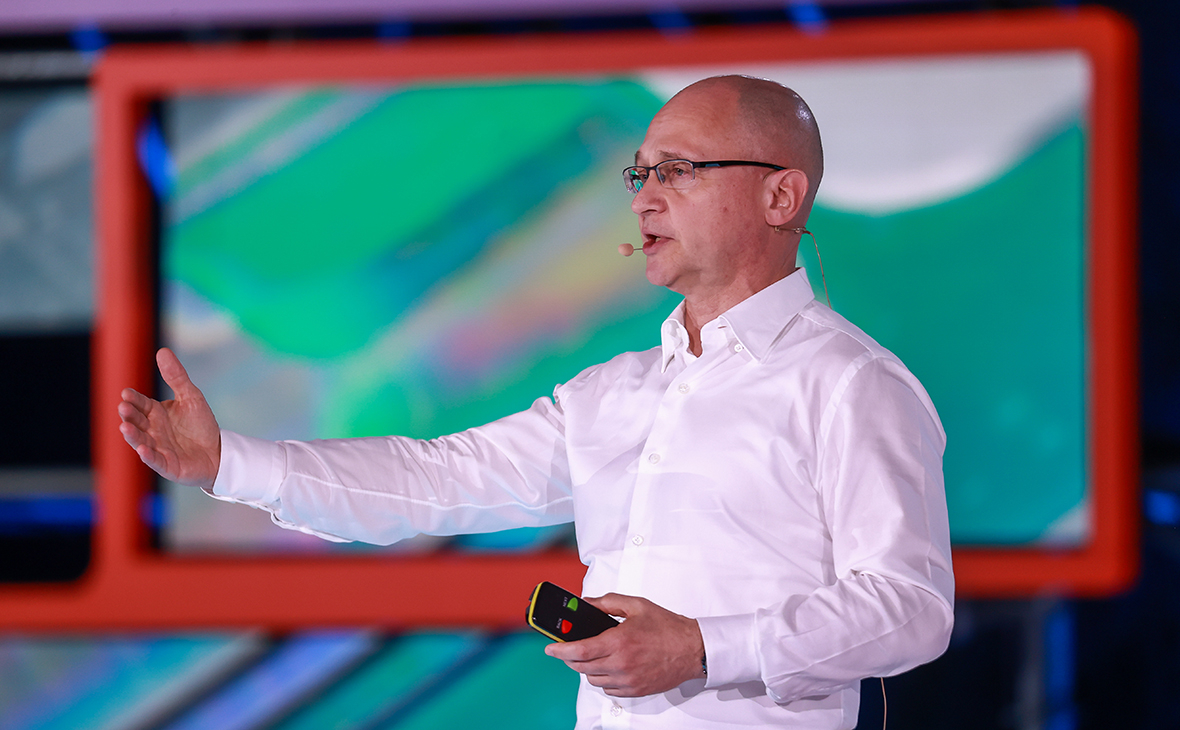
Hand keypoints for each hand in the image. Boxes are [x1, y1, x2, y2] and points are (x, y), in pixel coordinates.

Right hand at [117, 348, 220, 487]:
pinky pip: (155, 460)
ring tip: (124, 426)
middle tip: (123, 407)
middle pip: (136, 421)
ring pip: (140, 441)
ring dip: (132, 435)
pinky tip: (143, 449)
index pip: (140, 404)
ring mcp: (157, 448)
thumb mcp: (190, 396)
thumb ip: (176, 377)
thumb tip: (162, 351)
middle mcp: (152, 431)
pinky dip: (148, 456)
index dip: (133, 399)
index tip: (126, 393)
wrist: (218, 451)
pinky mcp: (167, 465)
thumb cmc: (200, 425)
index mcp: (155, 414)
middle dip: (129, 415)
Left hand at [544, 593, 704, 696]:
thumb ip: (607, 602)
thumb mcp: (636, 606)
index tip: (550, 647)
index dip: (560, 650)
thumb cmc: (668, 627)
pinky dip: (603, 679)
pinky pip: (609, 689)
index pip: (579, 650)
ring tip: (592, 656)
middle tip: (569, 649)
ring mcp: (628, 680)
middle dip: (570, 658)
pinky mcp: (635, 690)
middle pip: (582, 667)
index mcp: (619, 642)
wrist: (692, 649)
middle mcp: (621, 664)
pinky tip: (609, 667)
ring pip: (593, 679)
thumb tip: (586, 602)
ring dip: (587, 668)